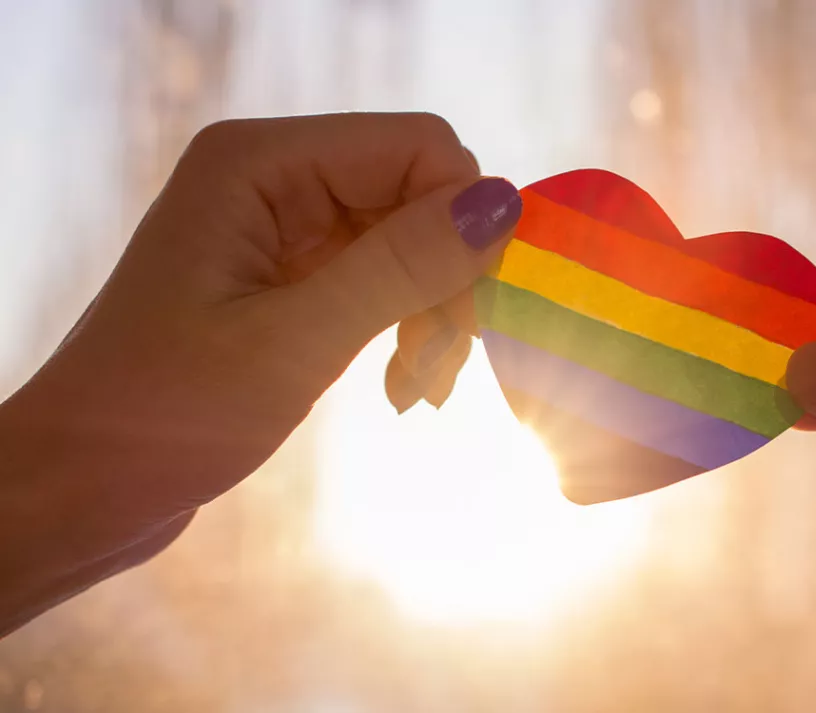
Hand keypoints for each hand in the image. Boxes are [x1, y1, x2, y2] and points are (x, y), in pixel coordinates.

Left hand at [0, 113, 520, 633]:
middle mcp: (273, 177)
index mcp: (258, 162)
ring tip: (419, 384)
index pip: (417, 146)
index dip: (461, 219)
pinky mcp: (292, 275)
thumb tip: (503, 204)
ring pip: (411, 238)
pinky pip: (383, 275)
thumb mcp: (292, 341)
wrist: (85, 484)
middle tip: (439, 365)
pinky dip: (407, 324)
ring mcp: (284, 226)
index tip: (466, 315)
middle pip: (418, 190)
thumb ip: (400, 266)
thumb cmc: (165, 414)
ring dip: (433, 309)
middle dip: (447, 274)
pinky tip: (402, 380)